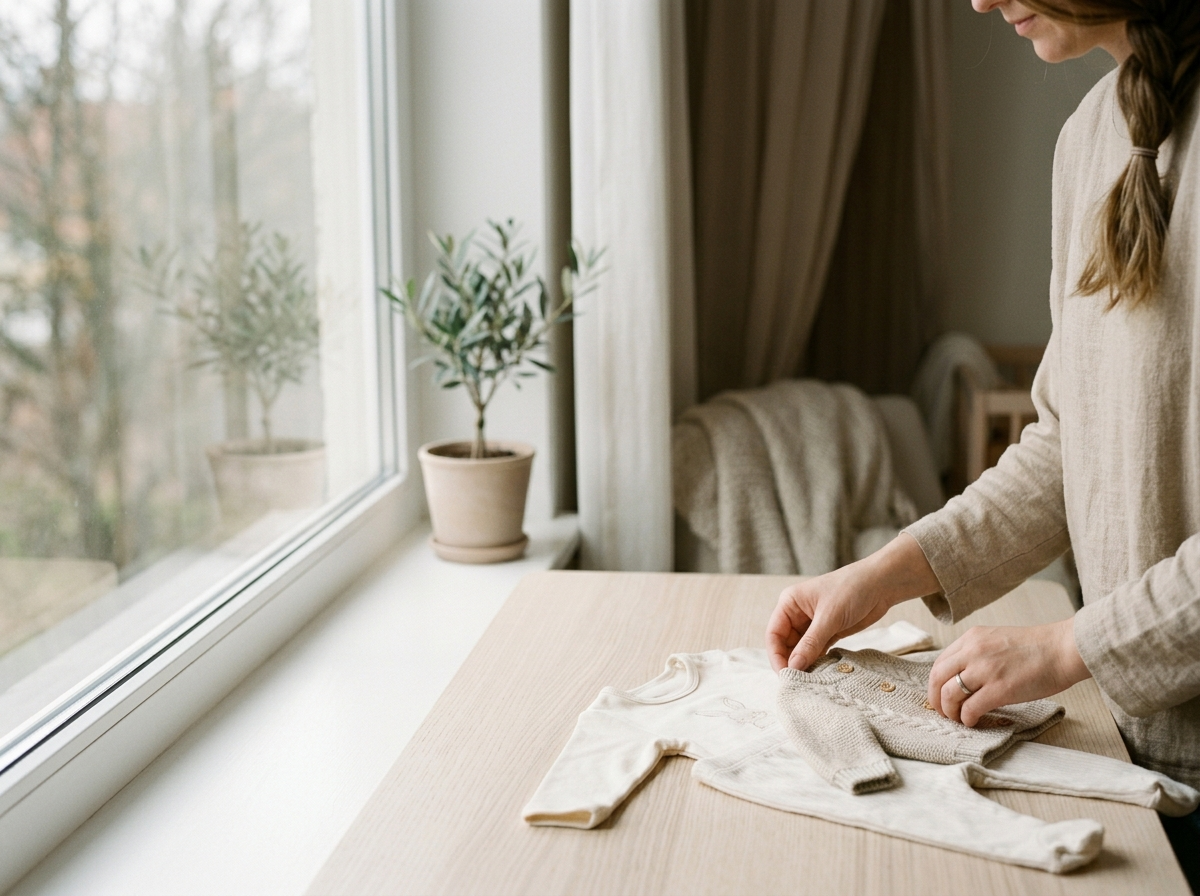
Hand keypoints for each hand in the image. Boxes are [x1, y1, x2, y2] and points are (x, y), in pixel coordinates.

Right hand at [766, 533, 939, 671]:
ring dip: (804, 664)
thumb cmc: (852, 589)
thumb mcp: (829, 617)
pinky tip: (820, 673)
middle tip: (797, 683)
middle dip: (790, 662)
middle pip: (785, 644)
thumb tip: (793, 667)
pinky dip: (816, 662)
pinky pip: (816, 651)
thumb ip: (810, 643)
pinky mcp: (828, 632)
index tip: (784, 674)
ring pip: (800, 650)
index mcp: (790, 603)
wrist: (882, 584)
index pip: (774, 634)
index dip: (776, 655)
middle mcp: (797, 614)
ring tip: (809, 681)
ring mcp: (813, 624)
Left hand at [928, 618, 1090, 725]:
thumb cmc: (1036, 648)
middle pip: (937, 679)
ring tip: (959, 719)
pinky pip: (970, 708)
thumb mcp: (997, 640)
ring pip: (949, 695)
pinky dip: (967, 718)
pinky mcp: (1000, 689)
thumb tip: (963, 678)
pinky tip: (973, 722)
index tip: (940, 696)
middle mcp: (973, 651)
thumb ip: (977, 654)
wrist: (1063, 649)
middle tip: (944, 713)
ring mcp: (985, 670)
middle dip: (936, 700)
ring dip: (950, 712)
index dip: (936, 684)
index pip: (940, 663)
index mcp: (972, 638)